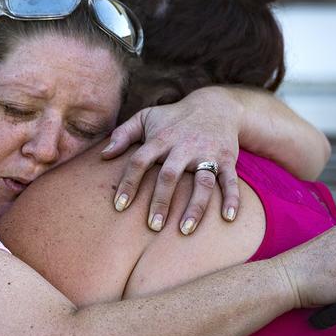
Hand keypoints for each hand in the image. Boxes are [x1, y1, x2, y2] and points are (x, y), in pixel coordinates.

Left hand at [101, 86, 240, 233]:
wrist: (216, 105)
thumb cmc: (173, 117)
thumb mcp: (146, 117)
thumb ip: (123, 134)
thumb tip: (103, 155)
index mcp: (161, 139)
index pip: (140, 161)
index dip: (129, 183)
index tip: (120, 207)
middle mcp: (183, 147)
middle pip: (170, 175)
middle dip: (161, 201)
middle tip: (153, 226)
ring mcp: (207, 154)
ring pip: (202, 182)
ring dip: (195, 207)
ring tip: (185, 230)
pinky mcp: (227, 159)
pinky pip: (230, 180)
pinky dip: (232, 198)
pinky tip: (228, 218)